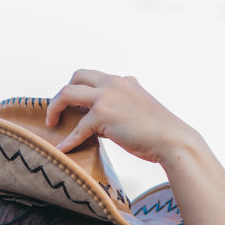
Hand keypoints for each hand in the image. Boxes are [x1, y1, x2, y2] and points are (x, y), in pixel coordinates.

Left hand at [46, 69, 203, 166]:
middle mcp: (114, 83)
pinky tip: (63, 148)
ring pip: (68, 93)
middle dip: (64, 92)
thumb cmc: (158, 132)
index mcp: (123, 81)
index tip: (75, 106)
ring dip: (55, 108)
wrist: (172, 140)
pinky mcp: (103, 114)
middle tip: (59, 110)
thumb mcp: (138, 110)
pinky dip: (68, 139)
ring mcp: (107, 96)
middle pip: (77, 76)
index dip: (82, 89)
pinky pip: (77, 128)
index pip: (95, 77)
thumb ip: (118, 109)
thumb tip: (95, 123)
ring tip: (52, 123)